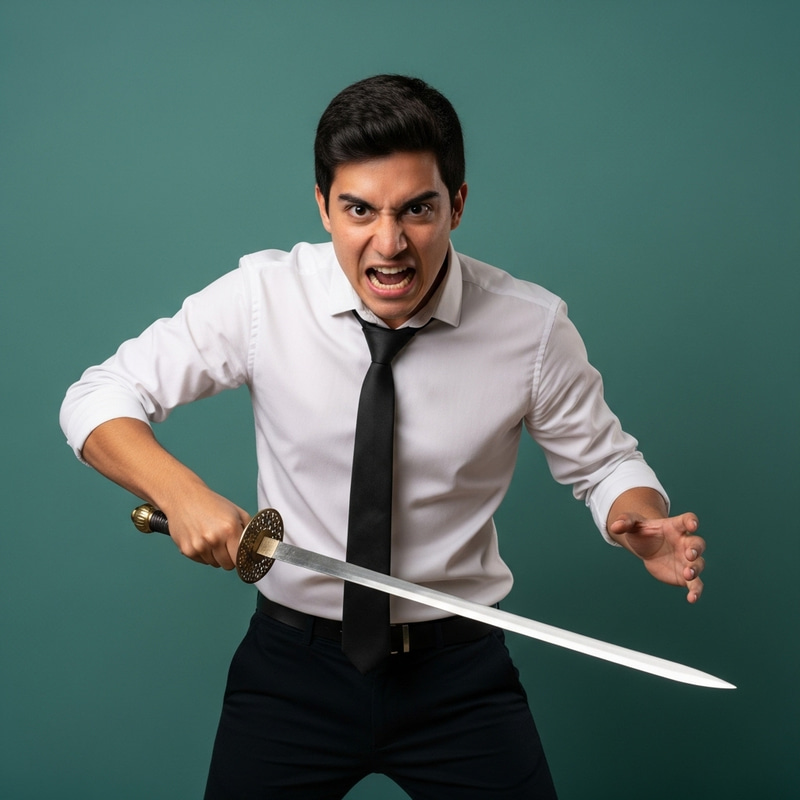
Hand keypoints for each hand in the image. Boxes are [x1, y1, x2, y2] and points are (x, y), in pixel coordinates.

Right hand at [82, 418, 249, 570]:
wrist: (184, 497)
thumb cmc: (211, 503)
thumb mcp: (236, 511)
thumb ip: (248, 529)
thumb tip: (259, 545)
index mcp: (230, 529)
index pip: (241, 558)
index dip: (242, 559)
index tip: (242, 558)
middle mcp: (214, 538)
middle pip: (228, 565)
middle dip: (229, 558)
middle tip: (226, 545)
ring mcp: (199, 546)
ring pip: (214, 564)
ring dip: (215, 556)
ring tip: (211, 538)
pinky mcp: (187, 550)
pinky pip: (201, 561)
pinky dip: (202, 554)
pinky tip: (200, 539)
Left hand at [608, 511, 704, 602]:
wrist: (647, 548)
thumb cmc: (643, 532)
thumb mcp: (633, 524)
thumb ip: (625, 521)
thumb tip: (614, 526)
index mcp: (675, 526)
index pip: (687, 520)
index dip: (692, 521)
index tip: (693, 524)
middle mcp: (686, 543)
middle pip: (697, 543)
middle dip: (695, 549)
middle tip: (689, 555)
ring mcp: (687, 560)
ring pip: (699, 564)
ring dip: (696, 569)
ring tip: (687, 575)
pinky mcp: (685, 576)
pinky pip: (695, 584)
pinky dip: (695, 591)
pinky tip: (692, 599)